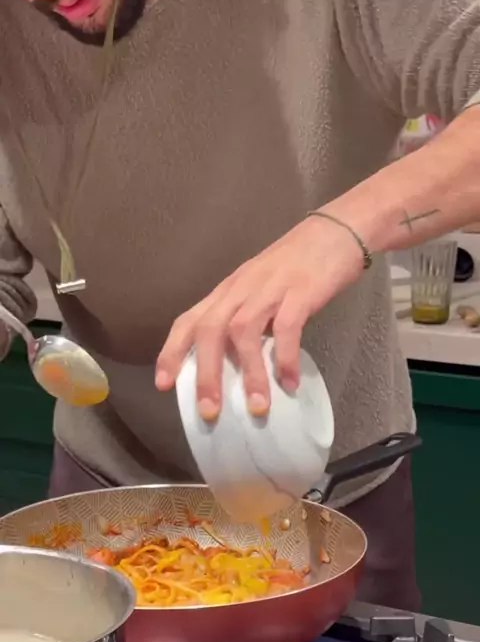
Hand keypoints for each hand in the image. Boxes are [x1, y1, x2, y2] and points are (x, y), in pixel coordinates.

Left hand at [155, 214, 364, 419]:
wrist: (338, 230)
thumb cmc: (298, 265)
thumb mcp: (260, 290)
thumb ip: (247, 320)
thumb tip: (238, 366)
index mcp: (228, 291)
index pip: (189, 320)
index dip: (172, 352)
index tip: (164, 385)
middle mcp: (241, 289)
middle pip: (210, 330)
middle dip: (205, 373)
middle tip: (210, 411)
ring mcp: (270, 288)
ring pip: (244, 331)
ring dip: (248, 373)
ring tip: (256, 408)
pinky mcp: (301, 290)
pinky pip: (288, 327)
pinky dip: (286, 357)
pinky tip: (290, 382)